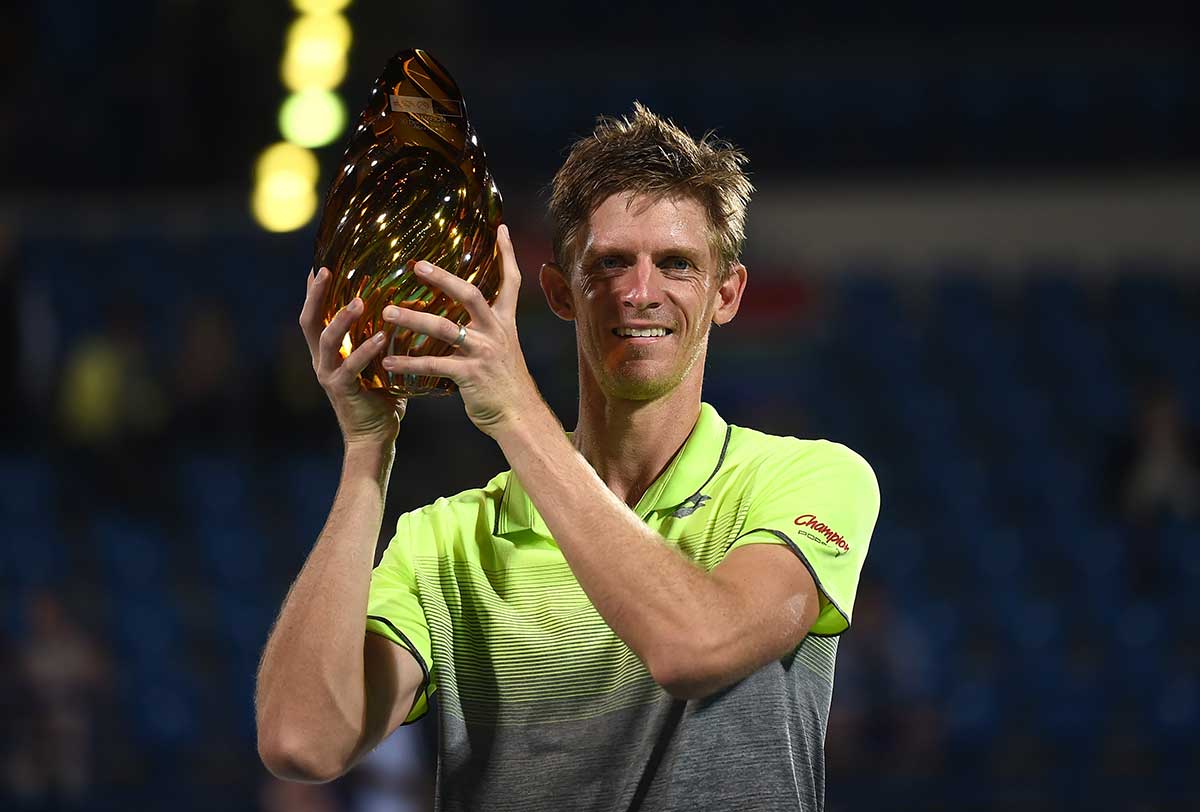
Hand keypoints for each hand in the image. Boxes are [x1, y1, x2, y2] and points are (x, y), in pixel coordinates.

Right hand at [300, 266, 406, 447]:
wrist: (375, 437)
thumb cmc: (383, 397)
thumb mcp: (380, 361)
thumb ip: (383, 337)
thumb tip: (410, 309)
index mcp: (329, 351)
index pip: (315, 313)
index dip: (313, 290)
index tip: (318, 263)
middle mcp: (322, 360)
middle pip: (309, 320)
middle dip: (315, 294)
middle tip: (324, 270)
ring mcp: (329, 375)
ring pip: (327, 340)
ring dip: (342, 319)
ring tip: (358, 301)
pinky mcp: (342, 391)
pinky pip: (352, 367)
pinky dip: (366, 350)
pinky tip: (381, 337)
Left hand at [379, 224, 542, 436]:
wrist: (520, 416)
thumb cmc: (506, 384)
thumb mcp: (504, 349)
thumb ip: (487, 330)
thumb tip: (467, 318)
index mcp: (504, 323)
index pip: (510, 282)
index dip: (507, 254)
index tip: (500, 229)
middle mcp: (495, 332)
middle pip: (470, 294)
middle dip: (443, 278)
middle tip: (416, 265)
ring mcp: (483, 352)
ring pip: (445, 327)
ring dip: (413, 318)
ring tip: (387, 313)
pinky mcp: (470, 375)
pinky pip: (434, 364)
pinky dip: (409, 364)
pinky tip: (388, 364)